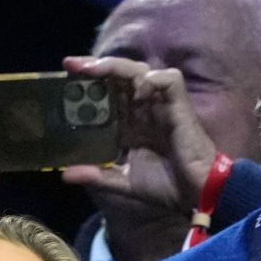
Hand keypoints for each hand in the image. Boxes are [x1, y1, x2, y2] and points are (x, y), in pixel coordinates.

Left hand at [60, 55, 219, 215]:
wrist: (195, 194)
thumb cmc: (166, 187)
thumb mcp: (123, 182)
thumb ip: (97, 176)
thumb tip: (65, 175)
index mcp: (130, 122)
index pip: (107, 93)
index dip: (88, 83)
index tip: (64, 78)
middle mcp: (144, 108)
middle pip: (118, 75)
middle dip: (95, 66)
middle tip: (71, 66)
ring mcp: (161, 103)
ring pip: (138, 70)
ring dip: (115, 66)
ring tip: (93, 70)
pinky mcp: (179, 104)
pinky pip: (167, 79)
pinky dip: (151, 80)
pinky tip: (136, 90)